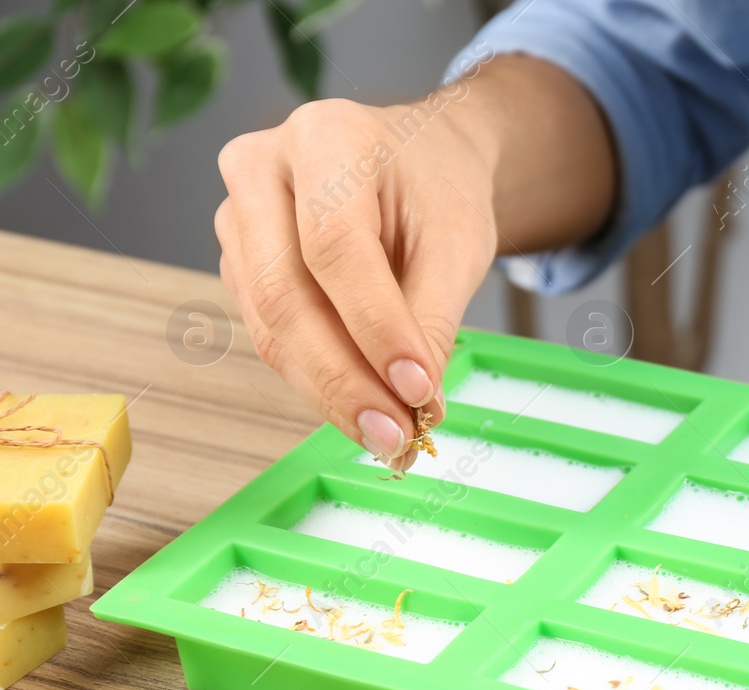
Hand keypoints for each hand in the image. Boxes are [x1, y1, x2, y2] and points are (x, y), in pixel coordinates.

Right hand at [214, 56, 614, 468]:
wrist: (418, 163)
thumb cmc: (437, 189)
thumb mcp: (459, 242)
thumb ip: (433, 317)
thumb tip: (416, 403)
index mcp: (323, 138)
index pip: (335, 245)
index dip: (375, 327)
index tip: (417, 390)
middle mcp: (259, 169)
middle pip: (286, 295)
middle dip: (344, 380)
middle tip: (396, 438)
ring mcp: (236, 217)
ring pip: (270, 327)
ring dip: (329, 393)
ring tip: (388, 436)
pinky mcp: (238, 263)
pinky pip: (271, 336)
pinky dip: (318, 381)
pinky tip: (363, 410)